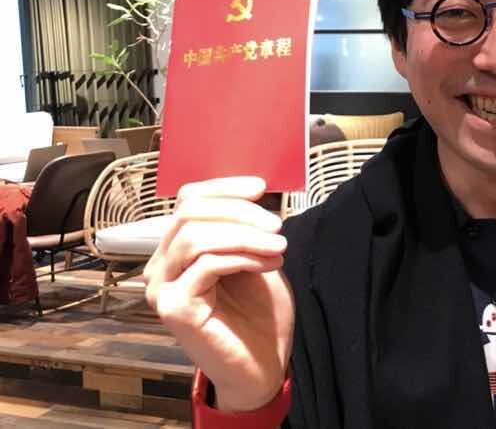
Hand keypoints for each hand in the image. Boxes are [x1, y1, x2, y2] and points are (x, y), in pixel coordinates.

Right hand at [143, 177, 294, 411]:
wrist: (262, 364)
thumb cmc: (258, 312)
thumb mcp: (254, 256)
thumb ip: (245, 226)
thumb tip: (255, 188)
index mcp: (176, 248)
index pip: (188, 199)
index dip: (224, 187)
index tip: (261, 187)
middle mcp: (160, 266)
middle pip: (190, 212)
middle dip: (239, 211)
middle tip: (277, 225)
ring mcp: (162, 288)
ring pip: (196, 236)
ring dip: (245, 235)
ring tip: (279, 247)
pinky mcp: (174, 308)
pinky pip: (206, 265)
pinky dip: (243, 257)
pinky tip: (269, 265)